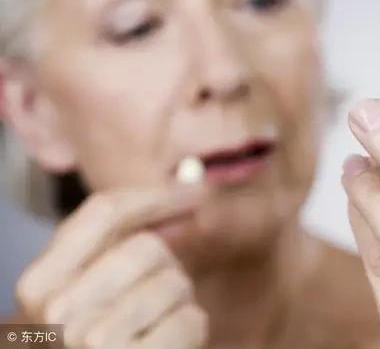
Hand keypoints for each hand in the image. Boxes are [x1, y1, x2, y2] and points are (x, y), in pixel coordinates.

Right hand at [15, 186, 208, 347]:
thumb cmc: (90, 340)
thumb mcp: (81, 291)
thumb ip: (110, 245)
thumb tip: (185, 195)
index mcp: (39, 284)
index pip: (104, 210)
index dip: (156, 195)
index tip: (194, 192)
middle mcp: (60, 314)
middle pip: (148, 246)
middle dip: (166, 264)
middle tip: (159, 290)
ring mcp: (97, 343)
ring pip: (175, 282)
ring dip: (178, 301)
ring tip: (156, 322)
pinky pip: (192, 320)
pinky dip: (190, 329)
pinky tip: (167, 343)